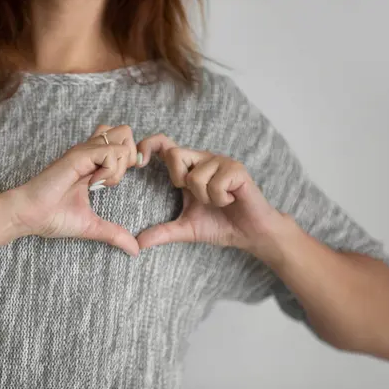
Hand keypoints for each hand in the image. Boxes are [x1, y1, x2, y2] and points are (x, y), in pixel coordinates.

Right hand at [0, 125, 139, 255]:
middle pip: (124, 132)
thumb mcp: (92, 226)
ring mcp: (84, 152)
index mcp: (93, 164)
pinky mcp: (78, 155)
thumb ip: (114, 234)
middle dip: (130, 156)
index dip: (129, 160)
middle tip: (114, 180)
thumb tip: (135, 250)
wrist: (30, 216)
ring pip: (121, 140)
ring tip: (103, 184)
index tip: (116, 184)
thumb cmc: (53, 218)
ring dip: (120, 164)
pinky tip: (95, 185)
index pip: (121, 143)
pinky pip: (110, 152)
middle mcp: (90, 153)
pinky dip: (111, 170)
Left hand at [136, 134, 286, 252]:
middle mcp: (202, 159)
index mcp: (188, 168)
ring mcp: (220, 162)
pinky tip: (230, 200)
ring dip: (205, 197)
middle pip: (175, 154)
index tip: (140, 163)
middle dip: (179, 180)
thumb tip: (138, 243)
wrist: (251, 233)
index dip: (148, 145)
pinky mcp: (236, 169)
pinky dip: (220, 199)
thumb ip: (162, 232)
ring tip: (218, 202)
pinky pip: (216, 184)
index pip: (163, 144)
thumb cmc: (220, 225)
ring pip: (195, 175)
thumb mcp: (185, 230)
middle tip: (196, 196)